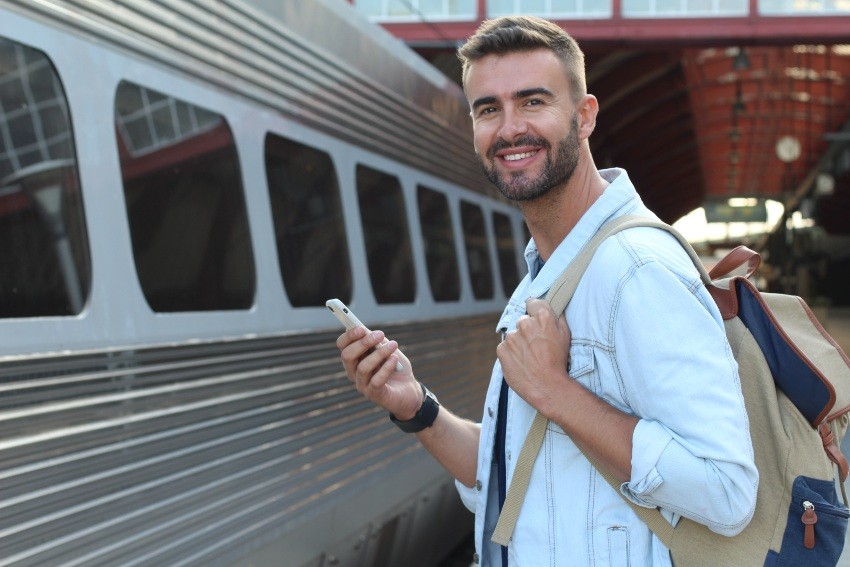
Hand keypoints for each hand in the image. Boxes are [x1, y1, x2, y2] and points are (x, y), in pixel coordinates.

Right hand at [336, 326, 421, 419]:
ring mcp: (362, 385)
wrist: (410, 389)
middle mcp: (353, 372)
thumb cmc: (396, 366)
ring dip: (379, 354)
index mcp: (354, 358)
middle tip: (380, 334)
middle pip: (347, 356)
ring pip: (363, 367)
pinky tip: (395, 359)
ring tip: (394, 345)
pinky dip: (386, 367)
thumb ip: (376, 341)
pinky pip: (377, 380)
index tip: (361, 328)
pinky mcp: (374, 395)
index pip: (342, 345)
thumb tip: (364, 330)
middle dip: (363, 343)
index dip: (349, 335)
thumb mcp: (387, 349)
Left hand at [496, 298, 571, 412]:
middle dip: (527, 330)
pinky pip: (505, 347)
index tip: (535, 319)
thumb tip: (552, 307)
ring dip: (519, 343)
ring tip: (529, 357)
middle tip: (536, 346)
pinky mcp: (502, 349)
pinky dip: (510, 353)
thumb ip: (557, 317)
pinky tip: (521, 362)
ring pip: (514, 335)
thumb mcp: (565, 335)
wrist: (547, 386)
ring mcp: (512, 336)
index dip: (534, 311)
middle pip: (523, 321)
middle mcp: (525, 323)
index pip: (532, 302)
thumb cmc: (559, 362)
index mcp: (542, 317)